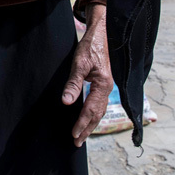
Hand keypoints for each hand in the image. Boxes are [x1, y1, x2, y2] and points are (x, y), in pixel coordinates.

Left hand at [62, 3, 113, 146]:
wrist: (102, 32)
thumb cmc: (90, 46)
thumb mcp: (79, 63)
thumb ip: (74, 83)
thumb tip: (66, 102)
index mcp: (103, 84)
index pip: (91, 110)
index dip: (82, 124)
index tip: (74, 135)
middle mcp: (107, 87)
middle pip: (98, 114)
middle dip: (87, 129)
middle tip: (76, 142)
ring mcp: (107, 85)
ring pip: (100, 110)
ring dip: (91, 123)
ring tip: (82, 135)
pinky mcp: (104, 82)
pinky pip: (100, 103)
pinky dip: (94, 114)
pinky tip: (88, 117)